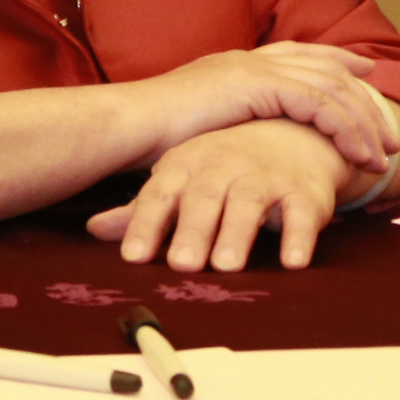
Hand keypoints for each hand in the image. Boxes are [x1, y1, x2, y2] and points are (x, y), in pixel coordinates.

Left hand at [90, 120, 352, 270]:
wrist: (291, 133)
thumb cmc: (223, 167)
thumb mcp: (181, 181)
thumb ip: (143, 210)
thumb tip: (94, 229)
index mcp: (185, 166)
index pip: (159, 196)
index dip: (145, 225)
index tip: (133, 257)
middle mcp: (223, 168)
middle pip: (203, 199)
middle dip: (191, 232)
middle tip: (182, 265)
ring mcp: (265, 177)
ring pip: (248, 204)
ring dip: (237, 235)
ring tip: (226, 266)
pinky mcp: (304, 192)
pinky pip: (302, 215)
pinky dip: (298, 237)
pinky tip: (293, 263)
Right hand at [154, 44, 399, 173]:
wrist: (126, 124)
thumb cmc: (148, 135)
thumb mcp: (196, 126)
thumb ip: (225, 125)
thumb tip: (239, 146)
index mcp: (231, 65)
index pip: (295, 53)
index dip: (334, 58)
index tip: (364, 70)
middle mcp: (246, 59)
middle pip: (323, 66)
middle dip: (362, 94)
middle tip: (387, 126)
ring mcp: (251, 68)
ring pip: (330, 87)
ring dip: (362, 121)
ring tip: (380, 153)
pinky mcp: (257, 85)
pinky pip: (320, 104)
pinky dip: (345, 129)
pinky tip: (357, 152)